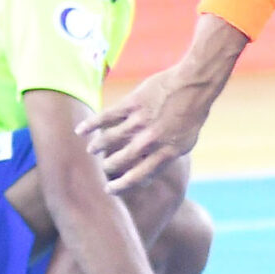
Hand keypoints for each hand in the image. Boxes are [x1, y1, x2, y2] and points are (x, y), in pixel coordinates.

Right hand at [81, 67, 212, 191]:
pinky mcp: (132, 104)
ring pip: (110, 139)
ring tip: (92, 150)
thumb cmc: (192, 114)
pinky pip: (106, 117)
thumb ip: (165, 158)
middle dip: (108, 166)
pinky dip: (90, 124)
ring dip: (97, 147)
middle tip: (103, 167)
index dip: (122, 185)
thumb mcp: (186, 141)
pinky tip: (80, 131)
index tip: (109, 189)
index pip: (139, 175)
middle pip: (121, 160)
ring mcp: (141, 121)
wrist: (195, 84)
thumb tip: (148, 177)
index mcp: (167, 152)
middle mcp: (152, 140)